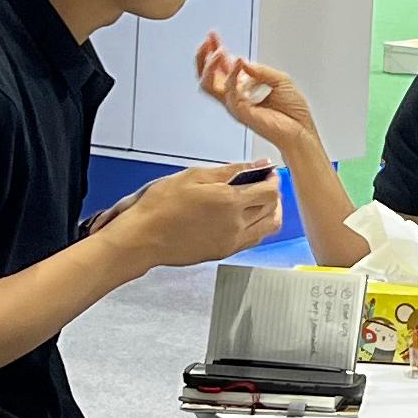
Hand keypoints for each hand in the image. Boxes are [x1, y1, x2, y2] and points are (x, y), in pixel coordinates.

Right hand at [108, 163, 281, 269]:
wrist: (144, 237)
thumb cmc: (161, 205)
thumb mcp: (194, 175)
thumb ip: (231, 170)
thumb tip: (257, 165)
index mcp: (230, 202)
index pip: (270, 191)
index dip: (273, 179)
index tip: (268, 172)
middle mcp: (236, 225)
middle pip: (273, 209)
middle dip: (273, 193)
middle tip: (263, 183)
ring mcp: (231, 241)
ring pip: (267, 228)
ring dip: (270, 212)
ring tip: (257, 200)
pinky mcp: (224, 252)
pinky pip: (253, 240)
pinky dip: (258, 226)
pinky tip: (245, 217)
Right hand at [196, 34, 323, 160]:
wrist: (301, 132)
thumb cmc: (293, 113)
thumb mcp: (280, 80)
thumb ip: (260, 70)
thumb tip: (242, 61)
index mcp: (243, 89)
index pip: (222, 68)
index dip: (216, 51)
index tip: (214, 37)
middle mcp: (236, 97)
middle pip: (208, 77)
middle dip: (204, 57)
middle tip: (207, 41)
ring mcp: (236, 105)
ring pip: (209, 85)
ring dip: (210, 65)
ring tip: (217, 51)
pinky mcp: (241, 112)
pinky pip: (229, 91)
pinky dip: (232, 75)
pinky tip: (238, 62)